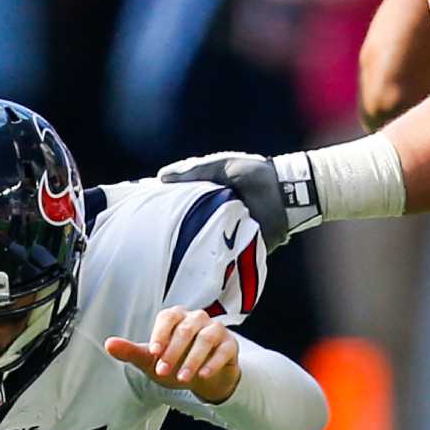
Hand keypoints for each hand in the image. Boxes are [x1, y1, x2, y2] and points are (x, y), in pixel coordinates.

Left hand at [105, 306, 240, 403]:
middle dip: (173, 352)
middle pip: (186, 329)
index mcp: (176, 317)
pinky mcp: (230, 344)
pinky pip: (223, 350)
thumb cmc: (175, 362)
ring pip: (206, 338)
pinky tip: (203, 375)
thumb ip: (131, 351)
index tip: (153, 353)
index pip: (167, 318)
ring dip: (193, 359)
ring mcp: (215, 330)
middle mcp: (196, 319)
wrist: (203, 376)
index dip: (160, 334)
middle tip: (163, 371)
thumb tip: (109, 344)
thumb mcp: (151, 360)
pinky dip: (213, 363)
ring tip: (182, 378)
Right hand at [157, 151, 318, 248]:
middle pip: (187, 224)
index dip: (164, 207)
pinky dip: (209, 258)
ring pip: (200, 241)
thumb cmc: (254, 174)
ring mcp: (225, 232)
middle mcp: (214, 214)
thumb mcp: (220, 167)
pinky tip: (190, 263)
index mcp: (208, 196)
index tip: (145, 211)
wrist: (283, 192)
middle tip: (151, 235)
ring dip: (187, 245)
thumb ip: (192, 171)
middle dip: (172, 230)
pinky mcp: (238, 247)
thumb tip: (160, 177)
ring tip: (164, 251)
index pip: (180, 204)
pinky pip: (221, 255)